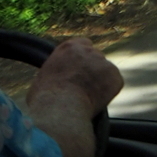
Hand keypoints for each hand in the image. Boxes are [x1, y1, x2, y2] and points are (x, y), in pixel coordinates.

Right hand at [25, 38, 122, 156]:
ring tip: (86, 101)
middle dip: (91, 72)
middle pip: (95, 59)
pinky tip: (96, 103)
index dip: (80, 61)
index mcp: (69, 47)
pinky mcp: (114, 76)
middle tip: (83, 91)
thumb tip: (50, 85)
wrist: (60, 110)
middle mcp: (89, 50)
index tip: (78, 73)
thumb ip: (54, 74)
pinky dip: (108, 93)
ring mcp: (103, 62)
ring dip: (99, 84)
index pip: (82, 46)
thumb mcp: (42, 79)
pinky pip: (113, 84)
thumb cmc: (44, 101)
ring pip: (104, 73)